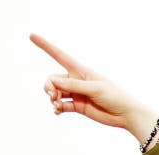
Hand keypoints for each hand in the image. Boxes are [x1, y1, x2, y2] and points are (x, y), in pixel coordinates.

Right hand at [29, 34, 157, 141]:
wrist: (126, 114)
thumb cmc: (115, 97)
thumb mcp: (95, 89)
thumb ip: (74, 85)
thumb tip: (53, 80)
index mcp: (81, 71)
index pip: (60, 55)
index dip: (46, 46)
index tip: (32, 36)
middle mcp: (76, 81)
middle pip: (53, 78)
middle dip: (49, 85)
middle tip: (53, 95)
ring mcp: (76, 94)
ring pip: (55, 92)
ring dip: (52, 97)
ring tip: (56, 104)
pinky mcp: (78, 107)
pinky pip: (61, 105)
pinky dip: (56, 108)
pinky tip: (57, 111)